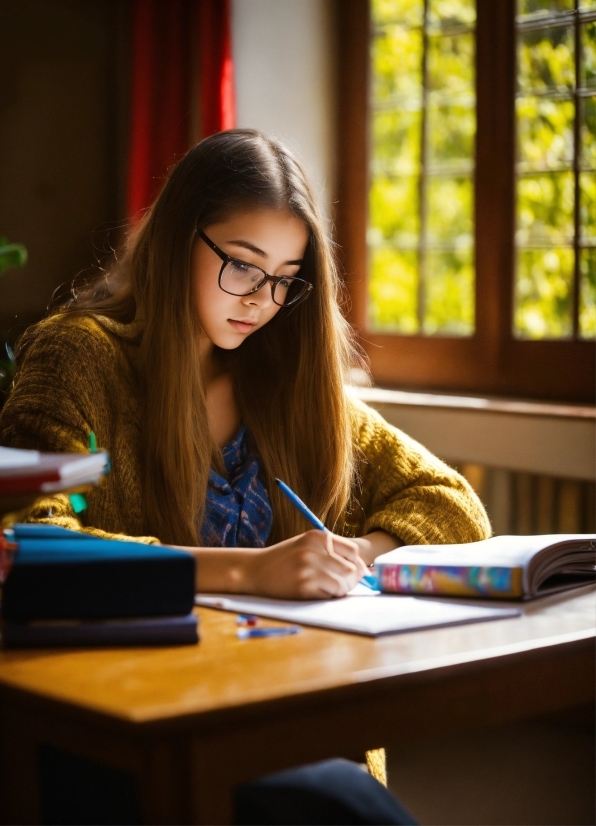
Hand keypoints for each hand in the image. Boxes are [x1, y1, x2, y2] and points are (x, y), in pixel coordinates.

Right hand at [241, 530, 365, 599]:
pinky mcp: (304, 585)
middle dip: (350, 581)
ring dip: (339, 591)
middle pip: (351, 570)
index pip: (353, 552)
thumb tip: (362, 570)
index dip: (357, 566)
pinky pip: (329, 594)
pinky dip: (327, 596)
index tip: (353, 575)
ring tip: (326, 589)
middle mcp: (315, 549)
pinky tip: (314, 592)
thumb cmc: (284, 559)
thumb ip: (331, 552)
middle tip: (340, 586)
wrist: (254, 569)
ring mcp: (309, 567)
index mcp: (318, 536)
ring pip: (343, 584)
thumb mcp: (306, 545)